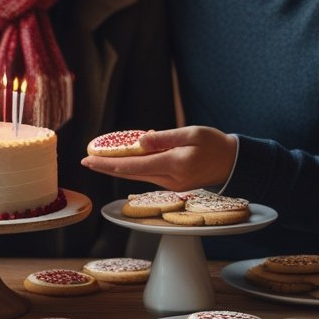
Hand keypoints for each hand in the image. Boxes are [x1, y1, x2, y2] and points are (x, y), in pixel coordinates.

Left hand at [80, 126, 237, 191]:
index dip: (108, 164)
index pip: (133, 166)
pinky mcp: (173, 184)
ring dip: (118, 169)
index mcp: (173, 164)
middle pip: (130, 174)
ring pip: (137, 176)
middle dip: (106, 168)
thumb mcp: (190, 133)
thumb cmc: (213, 143)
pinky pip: (147, 176)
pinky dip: (133, 169)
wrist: (232, 162)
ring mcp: (172, 184)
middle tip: (85, 161)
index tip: (89, 159)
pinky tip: (123, 162)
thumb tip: (139, 141)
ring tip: (99, 160)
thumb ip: (164, 138)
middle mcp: (170, 179)